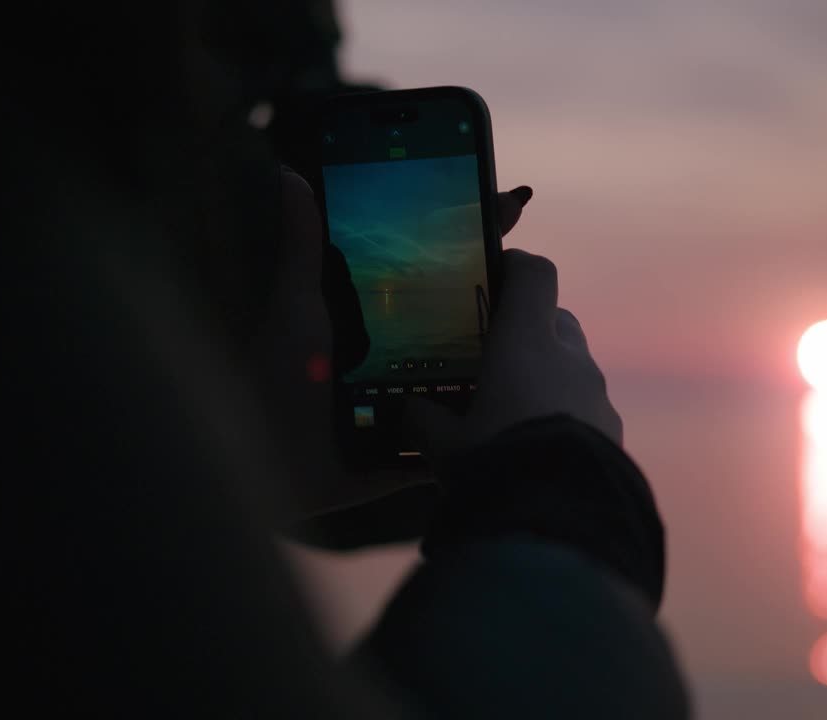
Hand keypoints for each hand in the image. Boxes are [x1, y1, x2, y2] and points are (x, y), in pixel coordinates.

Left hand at [255, 168, 533, 522]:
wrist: (274, 464)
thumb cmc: (280, 377)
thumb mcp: (297, 304)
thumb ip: (303, 244)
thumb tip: (289, 171)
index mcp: (382, 311)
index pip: (439, 261)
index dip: (475, 230)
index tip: (511, 200)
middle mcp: (409, 349)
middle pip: (470, 310)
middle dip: (507, 285)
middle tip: (535, 262)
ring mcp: (425, 394)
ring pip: (483, 367)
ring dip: (514, 349)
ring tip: (552, 322)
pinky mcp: (431, 440)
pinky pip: (474, 424)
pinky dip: (501, 413)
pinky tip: (538, 393)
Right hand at [412, 249, 622, 456]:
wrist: (559, 520)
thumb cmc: (494, 461)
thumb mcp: (443, 446)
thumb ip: (423, 420)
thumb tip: (408, 410)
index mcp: (526, 342)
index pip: (534, 275)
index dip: (515, 268)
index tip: (493, 277)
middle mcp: (569, 357)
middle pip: (556, 320)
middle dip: (530, 332)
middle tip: (496, 360)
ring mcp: (598, 393)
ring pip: (573, 367)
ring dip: (549, 378)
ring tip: (516, 415)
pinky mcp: (615, 430)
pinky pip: (586, 407)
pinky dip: (566, 415)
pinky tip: (542, 450)